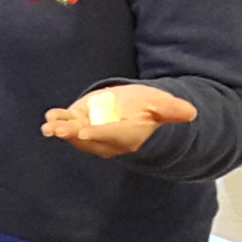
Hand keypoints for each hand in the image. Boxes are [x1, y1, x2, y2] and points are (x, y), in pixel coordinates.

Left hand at [41, 84, 200, 158]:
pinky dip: (57, 120)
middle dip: (72, 134)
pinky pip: (68, 123)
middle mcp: (106, 137)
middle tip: (57, 130)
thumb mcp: (161, 104)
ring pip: (74, 132)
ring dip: (61, 129)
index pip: (111, 135)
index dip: (98, 133)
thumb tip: (192, 113)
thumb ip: (172, 110)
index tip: (84, 132)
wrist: (134, 110)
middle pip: (88, 137)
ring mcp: (91, 130)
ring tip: (49, 126)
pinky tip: (49, 116)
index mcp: (127, 134)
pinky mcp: (81, 121)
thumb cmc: (149, 107)